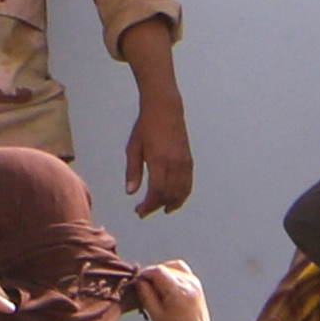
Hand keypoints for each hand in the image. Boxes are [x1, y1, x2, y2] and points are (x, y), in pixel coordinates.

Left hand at [123, 95, 195, 219]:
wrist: (165, 109)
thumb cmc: (145, 126)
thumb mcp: (133, 147)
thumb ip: (133, 171)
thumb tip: (130, 192)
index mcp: (159, 160)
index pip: (156, 191)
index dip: (149, 205)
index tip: (140, 211)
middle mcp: (174, 163)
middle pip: (169, 194)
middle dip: (157, 206)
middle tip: (145, 211)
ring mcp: (184, 162)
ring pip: (181, 191)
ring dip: (172, 203)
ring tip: (162, 209)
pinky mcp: (189, 160)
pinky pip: (188, 183)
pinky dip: (182, 194)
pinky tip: (174, 199)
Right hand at [131, 259, 220, 320]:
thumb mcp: (155, 314)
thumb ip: (146, 295)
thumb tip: (140, 280)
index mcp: (179, 291)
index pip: (158, 270)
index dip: (146, 273)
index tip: (138, 281)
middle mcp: (189, 283)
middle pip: (165, 268)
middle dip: (152, 275)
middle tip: (145, 288)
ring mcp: (194, 282)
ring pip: (173, 266)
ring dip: (161, 272)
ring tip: (155, 286)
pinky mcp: (196, 283)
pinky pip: (181, 270)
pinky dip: (171, 272)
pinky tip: (165, 284)